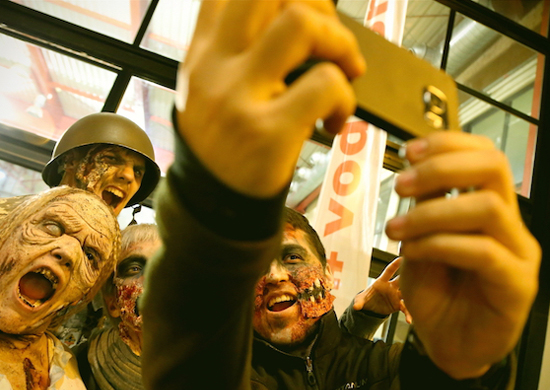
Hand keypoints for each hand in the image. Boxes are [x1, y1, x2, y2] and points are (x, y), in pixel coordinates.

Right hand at [175, 0, 364, 196]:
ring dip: (339, 42)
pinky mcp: (267, 134)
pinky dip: (347, 98)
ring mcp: (238, 99)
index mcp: (203, 54)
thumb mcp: (211, 91)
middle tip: (332, 39)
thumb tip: (303, 16)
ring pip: (300, 25)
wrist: (214, 209)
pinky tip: (336, 120)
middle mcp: (214, 68)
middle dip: (317, 5)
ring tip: (345, 71)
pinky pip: (326, 85)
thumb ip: (238, 53)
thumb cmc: (225, 146)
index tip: (310, 9)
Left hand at [353, 257, 411, 322]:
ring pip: (406, 293)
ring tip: (418, 300)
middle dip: (408, 276)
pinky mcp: (398, 304)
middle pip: (401, 280)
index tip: (402, 258)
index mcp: (381, 282)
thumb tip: (356, 307)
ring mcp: (396, 295)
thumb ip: (359, 302)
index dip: (395, 265)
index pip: (389, 271)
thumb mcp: (360, 300)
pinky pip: (405, 308)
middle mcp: (391, 287)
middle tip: (417, 272)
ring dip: (412, 295)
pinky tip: (409, 321)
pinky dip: (408, 314)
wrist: (370, 308)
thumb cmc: (366, 299)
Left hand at [385, 132, 539, 379]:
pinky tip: (412, 253)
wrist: (449, 347)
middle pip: (494, 167)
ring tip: (395, 230)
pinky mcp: (518, 285)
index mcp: (490, 206)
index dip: (449, 144)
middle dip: (441, 167)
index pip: (485, 155)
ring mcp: (520, 254)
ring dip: (432, 213)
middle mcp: (511, 224)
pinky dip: (440, 245)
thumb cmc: (437, 293)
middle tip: (401, 185)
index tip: (408, 151)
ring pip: (487, 207)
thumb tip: (415, 168)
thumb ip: (424, 210)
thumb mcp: (419, 243)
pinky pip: (483, 252)